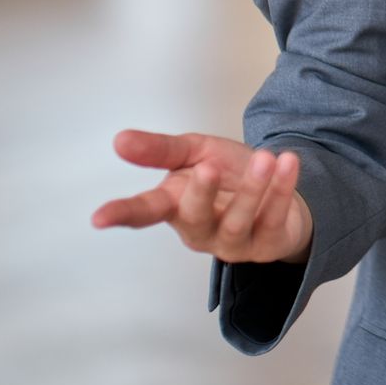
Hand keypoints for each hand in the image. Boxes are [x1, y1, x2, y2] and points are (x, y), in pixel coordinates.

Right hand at [91, 129, 314, 264]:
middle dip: (200, 194)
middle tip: (207, 167)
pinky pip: (273, 219)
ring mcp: (232, 243)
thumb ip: (161, 150)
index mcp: (176, 206)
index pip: (144, 212)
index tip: (98, 218)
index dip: (122, 214)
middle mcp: (200, 230)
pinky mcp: (266, 245)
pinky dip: (281, 190)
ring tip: (265, 158)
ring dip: (252, 190)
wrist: (276, 187)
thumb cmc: (228, 175)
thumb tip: (120, 140)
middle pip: (193, 218)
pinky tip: (287, 162)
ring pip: (237, 222)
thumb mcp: (195, 153)